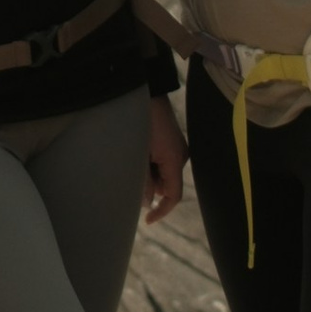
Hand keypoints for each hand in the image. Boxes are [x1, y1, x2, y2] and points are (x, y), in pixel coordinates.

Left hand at [143, 92, 186, 223]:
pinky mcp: (170, 141)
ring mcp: (176, 147)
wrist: (145, 91)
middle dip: (150, 187)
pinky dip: (150, 164)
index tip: (147, 220)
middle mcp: (180, 156)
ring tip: (132, 159)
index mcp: (175, 160)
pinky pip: (161, 161)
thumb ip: (144, 180)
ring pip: (162, 173)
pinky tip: (137, 154)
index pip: (173, 195)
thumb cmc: (140, 121)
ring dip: (148, 174)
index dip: (162, 210)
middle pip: (167, 184)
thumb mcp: (139, 154)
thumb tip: (148, 202)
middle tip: (130, 175)